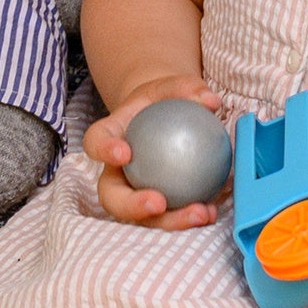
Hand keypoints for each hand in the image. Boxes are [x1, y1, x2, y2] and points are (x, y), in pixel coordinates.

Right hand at [84, 76, 225, 228]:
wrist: (164, 117)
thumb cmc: (163, 100)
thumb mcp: (174, 86)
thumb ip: (189, 89)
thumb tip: (210, 101)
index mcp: (110, 137)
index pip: (96, 141)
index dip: (103, 150)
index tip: (124, 153)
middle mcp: (115, 172)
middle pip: (111, 196)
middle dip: (130, 206)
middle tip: (158, 202)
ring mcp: (134, 193)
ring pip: (142, 217)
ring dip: (170, 221)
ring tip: (198, 213)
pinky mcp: (156, 207)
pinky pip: (170, 216)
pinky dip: (190, 217)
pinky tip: (211, 212)